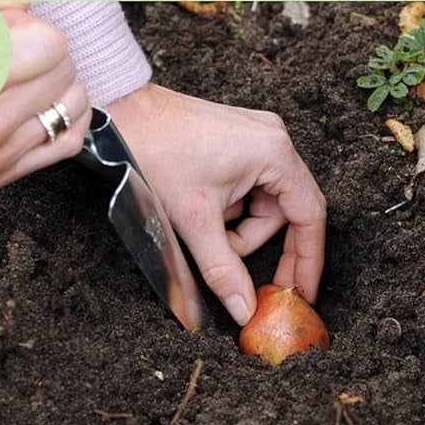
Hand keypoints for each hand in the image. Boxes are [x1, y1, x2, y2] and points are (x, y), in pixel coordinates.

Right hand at [0, 6, 91, 197]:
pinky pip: (68, 141)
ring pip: (74, 104)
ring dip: (56, 83)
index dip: (29, 27)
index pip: (49, 45)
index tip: (8, 29)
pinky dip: (63, 117)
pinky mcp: (1, 176)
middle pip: (65, 70)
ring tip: (23, 76)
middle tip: (11, 50)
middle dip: (43, 52)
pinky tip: (37, 104)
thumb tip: (25, 0)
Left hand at [105, 84, 325, 323]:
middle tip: (248, 277)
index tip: (303, 291)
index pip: (309, 216)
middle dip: (260, 243)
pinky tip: (203, 209)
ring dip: (239, 227)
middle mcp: (274, 139)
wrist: (114, 116)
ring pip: (264, 201)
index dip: (308, 259)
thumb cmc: (154, 151)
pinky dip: (230, 208)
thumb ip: (224, 271)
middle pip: (286, 210)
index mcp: (275, 154)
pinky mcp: (238, 139)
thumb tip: (246, 308)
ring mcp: (257, 136)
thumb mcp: (194, 221)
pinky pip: (250, 185)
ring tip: (204, 230)